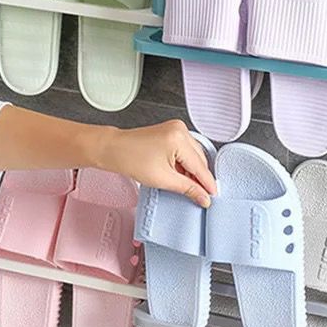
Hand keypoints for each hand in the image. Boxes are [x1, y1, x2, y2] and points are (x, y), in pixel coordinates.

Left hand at [96, 120, 215, 207]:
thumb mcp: (163, 179)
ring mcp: (177, 128)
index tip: (212, 196)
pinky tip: (181, 174)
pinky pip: (187, 150)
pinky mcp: (172, 131)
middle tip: (201, 195)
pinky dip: (186, 163)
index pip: (200, 166)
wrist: (114, 149)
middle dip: (200, 177)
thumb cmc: (131, 159)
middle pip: (200, 159)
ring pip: (195, 155)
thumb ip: (188, 188)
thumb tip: (204, 197)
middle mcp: (180, 129)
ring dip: (193, 171)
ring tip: (188, 185)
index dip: (207, 184)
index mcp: (179, 138)